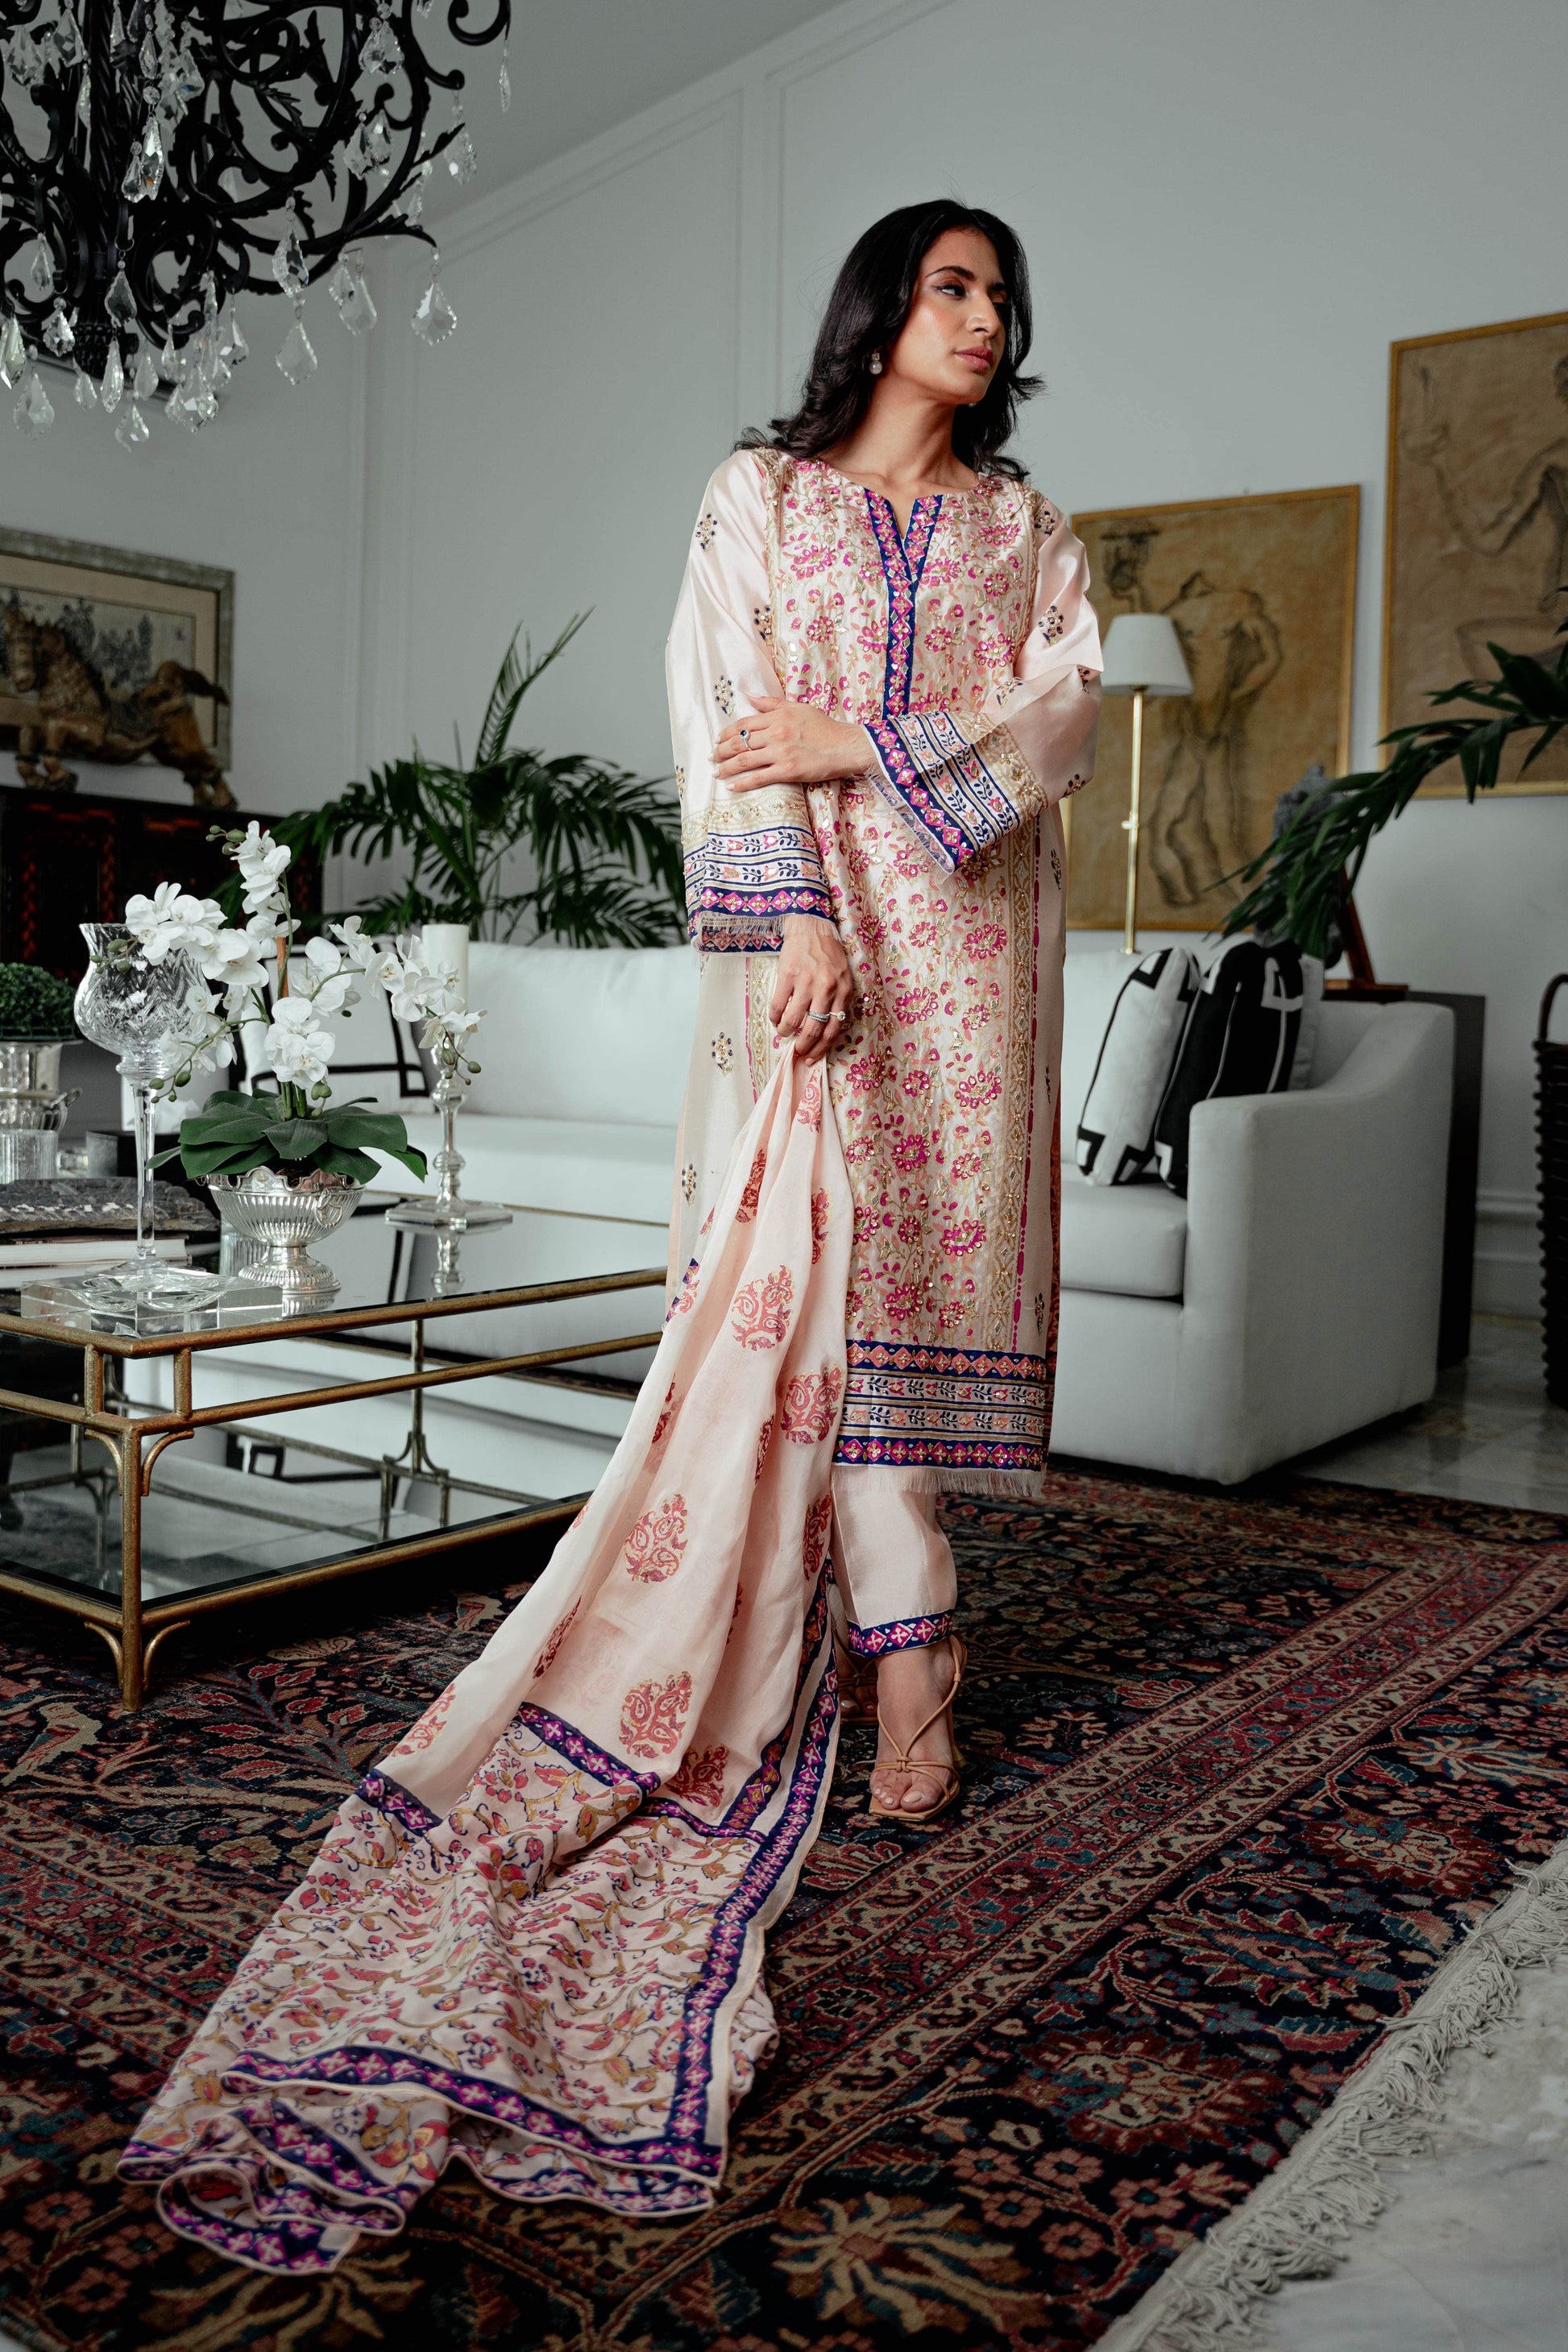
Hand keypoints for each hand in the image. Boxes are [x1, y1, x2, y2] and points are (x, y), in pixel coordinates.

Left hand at [716, 696, 871, 790]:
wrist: (845, 745)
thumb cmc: (824, 726)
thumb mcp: (798, 707)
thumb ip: (771, 703)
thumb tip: (748, 696)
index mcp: (777, 716)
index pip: (743, 723)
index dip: (727, 732)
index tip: (718, 739)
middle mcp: (776, 733)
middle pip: (739, 742)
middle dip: (720, 751)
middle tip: (712, 758)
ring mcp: (781, 752)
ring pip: (744, 760)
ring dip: (726, 767)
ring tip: (716, 772)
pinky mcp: (787, 771)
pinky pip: (758, 778)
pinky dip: (742, 783)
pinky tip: (731, 787)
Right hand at [772, 916, 853, 1062]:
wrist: (812, 927)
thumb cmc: (828, 954)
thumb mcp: (842, 978)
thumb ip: (836, 1001)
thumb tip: (820, 1031)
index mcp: (843, 991)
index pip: (833, 1030)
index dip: (821, 1049)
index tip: (812, 1057)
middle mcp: (827, 989)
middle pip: (814, 1029)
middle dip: (803, 1046)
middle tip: (796, 1051)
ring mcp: (806, 982)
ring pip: (794, 1021)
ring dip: (786, 1032)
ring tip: (783, 1033)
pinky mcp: (788, 975)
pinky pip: (779, 1005)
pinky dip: (775, 1017)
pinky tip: (775, 1019)